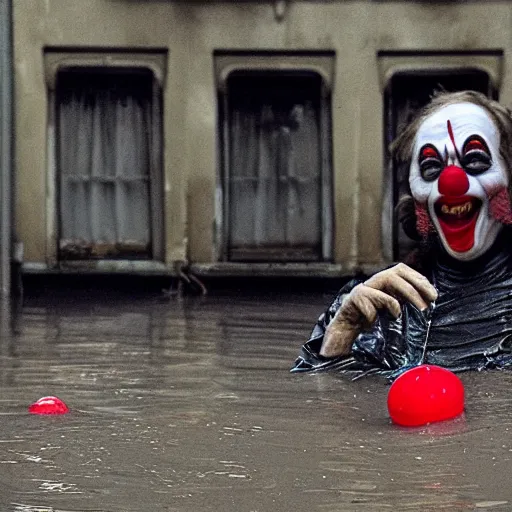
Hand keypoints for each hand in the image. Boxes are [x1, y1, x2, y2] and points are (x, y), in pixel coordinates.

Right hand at [319, 263, 437, 357]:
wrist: (344, 333)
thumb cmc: (370, 325)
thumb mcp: (391, 314)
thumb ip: (405, 305)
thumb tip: (428, 303)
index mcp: (384, 285)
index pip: (402, 270)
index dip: (419, 279)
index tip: (433, 296)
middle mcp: (373, 283)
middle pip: (395, 272)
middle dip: (414, 287)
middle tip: (425, 306)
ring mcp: (362, 290)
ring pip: (383, 280)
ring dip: (397, 297)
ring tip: (400, 314)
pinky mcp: (351, 300)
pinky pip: (367, 301)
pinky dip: (374, 312)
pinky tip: (373, 322)